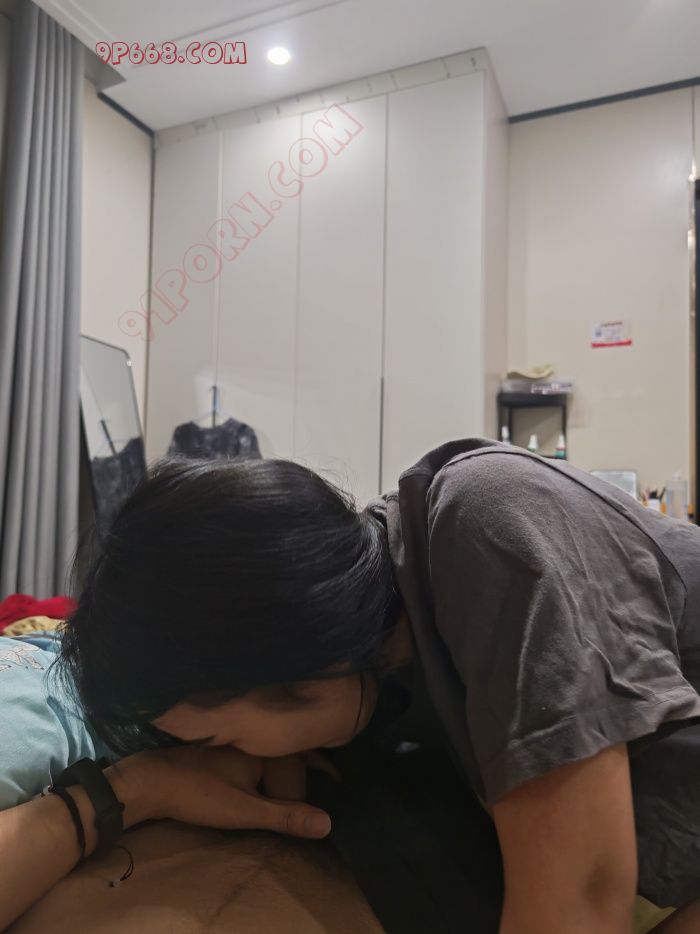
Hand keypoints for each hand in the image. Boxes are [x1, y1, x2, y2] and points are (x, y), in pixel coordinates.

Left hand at [105, 746, 331, 839]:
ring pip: (266, 747)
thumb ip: (285, 815)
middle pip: (285, 747)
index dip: (323, 762)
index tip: (340, 775)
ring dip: (283, 758)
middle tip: (325, 776)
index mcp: (261, 746)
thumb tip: (328, 824)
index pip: (303, 750)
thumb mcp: (246, 810)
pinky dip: (262, 760)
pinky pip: (250, 750)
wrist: (150, 782)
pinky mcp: (215, 748)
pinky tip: (259, 773)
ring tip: (298, 774)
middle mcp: (248, 737)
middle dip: (305, 759)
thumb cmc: (199, 794)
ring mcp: (230, 741)